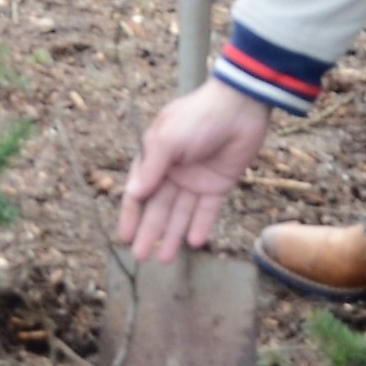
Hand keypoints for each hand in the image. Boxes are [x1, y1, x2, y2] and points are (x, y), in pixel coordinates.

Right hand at [117, 82, 273, 262]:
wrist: (241, 107)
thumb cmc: (198, 118)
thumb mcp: (168, 139)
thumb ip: (151, 168)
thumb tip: (133, 194)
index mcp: (156, 157)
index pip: (139, 192)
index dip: (131, 215)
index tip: (124, 238)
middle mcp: (174, 171)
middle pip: (159, 208)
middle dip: (150, 232)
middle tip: (142, 257)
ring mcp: (196, 179)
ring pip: (181, 213)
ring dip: (173, 235)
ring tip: (165, 259)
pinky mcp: (218, 184)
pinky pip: (206, 210)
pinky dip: (200, 225)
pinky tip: (193, 242)